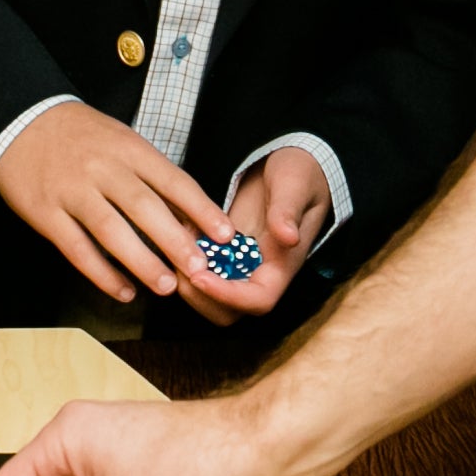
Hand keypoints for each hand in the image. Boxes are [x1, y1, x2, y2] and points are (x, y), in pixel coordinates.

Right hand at [0, 103, 233, 304]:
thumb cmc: (81, 136)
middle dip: (175, 242)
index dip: (201, 209)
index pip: (172, 180)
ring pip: (110, 231)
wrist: (21, 120)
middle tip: (199, 270)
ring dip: (140, 262)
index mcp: (128, 149)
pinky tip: (123, 291)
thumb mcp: (121, 140)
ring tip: (165, 287)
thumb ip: (151, 175)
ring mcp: (72, 191)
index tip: (225, 234)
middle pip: (144, 207)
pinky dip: (101, 273)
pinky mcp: (46, 213)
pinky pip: (76, 248)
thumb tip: (190, 216)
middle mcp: (102, 169)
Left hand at [186, 145, 334, 324]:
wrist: (290, 164)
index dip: (227, 296)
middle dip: (199, 296)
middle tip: (178, 264)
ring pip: (208, 296)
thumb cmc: (300, 174)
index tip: (199, 277)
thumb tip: (289, 238)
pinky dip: (184, 257)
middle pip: (228, 310)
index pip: (258, 300)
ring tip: (175, 242)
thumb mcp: (295, 185)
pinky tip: (177, 229)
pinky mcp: (223, 252)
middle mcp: (260, 273)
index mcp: (282, 267)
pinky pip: (200, 268)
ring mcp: (239, 265)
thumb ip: (288, 211)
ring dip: (187, 280)